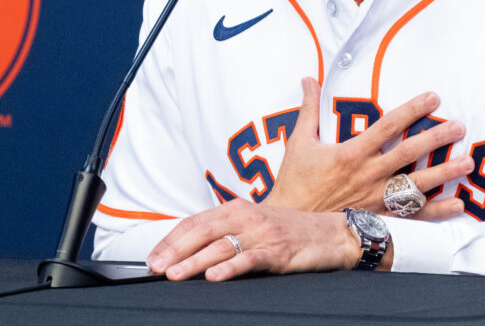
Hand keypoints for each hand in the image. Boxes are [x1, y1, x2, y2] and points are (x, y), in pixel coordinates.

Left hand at [147, 199, 359, 281]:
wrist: (332, 233)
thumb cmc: (290, 232)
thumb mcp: (255, 226)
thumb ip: (227, 233)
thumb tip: (191, 253)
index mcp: (237, 208)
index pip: (196, 222)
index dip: (171, 240)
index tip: (153, 258)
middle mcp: (246, 216)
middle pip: (202, 232)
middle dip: (175, 251)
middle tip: (155, 267)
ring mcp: (262, 233)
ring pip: (221, 246)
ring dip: (194, 261)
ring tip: (174, 275)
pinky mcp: (278, 252)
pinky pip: (250, 259)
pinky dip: (230, 268)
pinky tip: (214, 277)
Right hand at [263, 78, 472, 218]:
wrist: (291, 224)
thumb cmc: (295, 183)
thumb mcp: (299, 142)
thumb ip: (309, 109)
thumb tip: (309, 80)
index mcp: (352, 153)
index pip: (388, 126)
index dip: (412, 110)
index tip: (433, 98)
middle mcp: (369, 175)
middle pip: (409, 153)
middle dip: (437, 138)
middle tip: (460, 127)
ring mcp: (377, 200)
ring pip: (417, 184)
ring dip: (444, 173)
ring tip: (468, 162)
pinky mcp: (379, 219)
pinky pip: (413, 217)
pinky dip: (437, 212)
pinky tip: (458, 205)